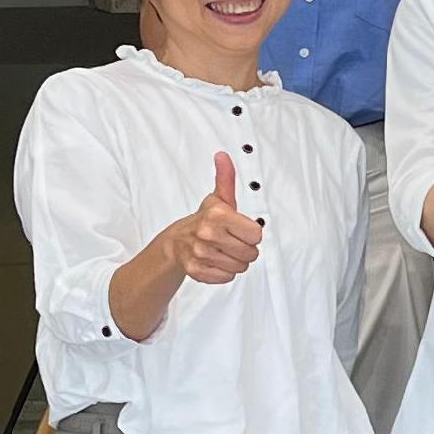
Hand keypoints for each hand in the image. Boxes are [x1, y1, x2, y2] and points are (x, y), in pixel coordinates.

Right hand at [168, 153, 263, 287]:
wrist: (177, 241)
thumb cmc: (205, 220)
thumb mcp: (218, 198)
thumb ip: (226, 178)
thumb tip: (223, 156)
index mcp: (217, 215)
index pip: (256, 235)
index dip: (251, 233)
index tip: (240, 229)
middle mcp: (208, 234)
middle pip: (251, 253)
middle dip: (245, 249)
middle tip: (232, 242)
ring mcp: (201, 254)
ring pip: (240, 267)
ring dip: (236, 261)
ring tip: (224, 251)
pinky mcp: (197, 271)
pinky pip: (227, 277)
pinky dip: (224, 272)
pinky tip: (216, 261)